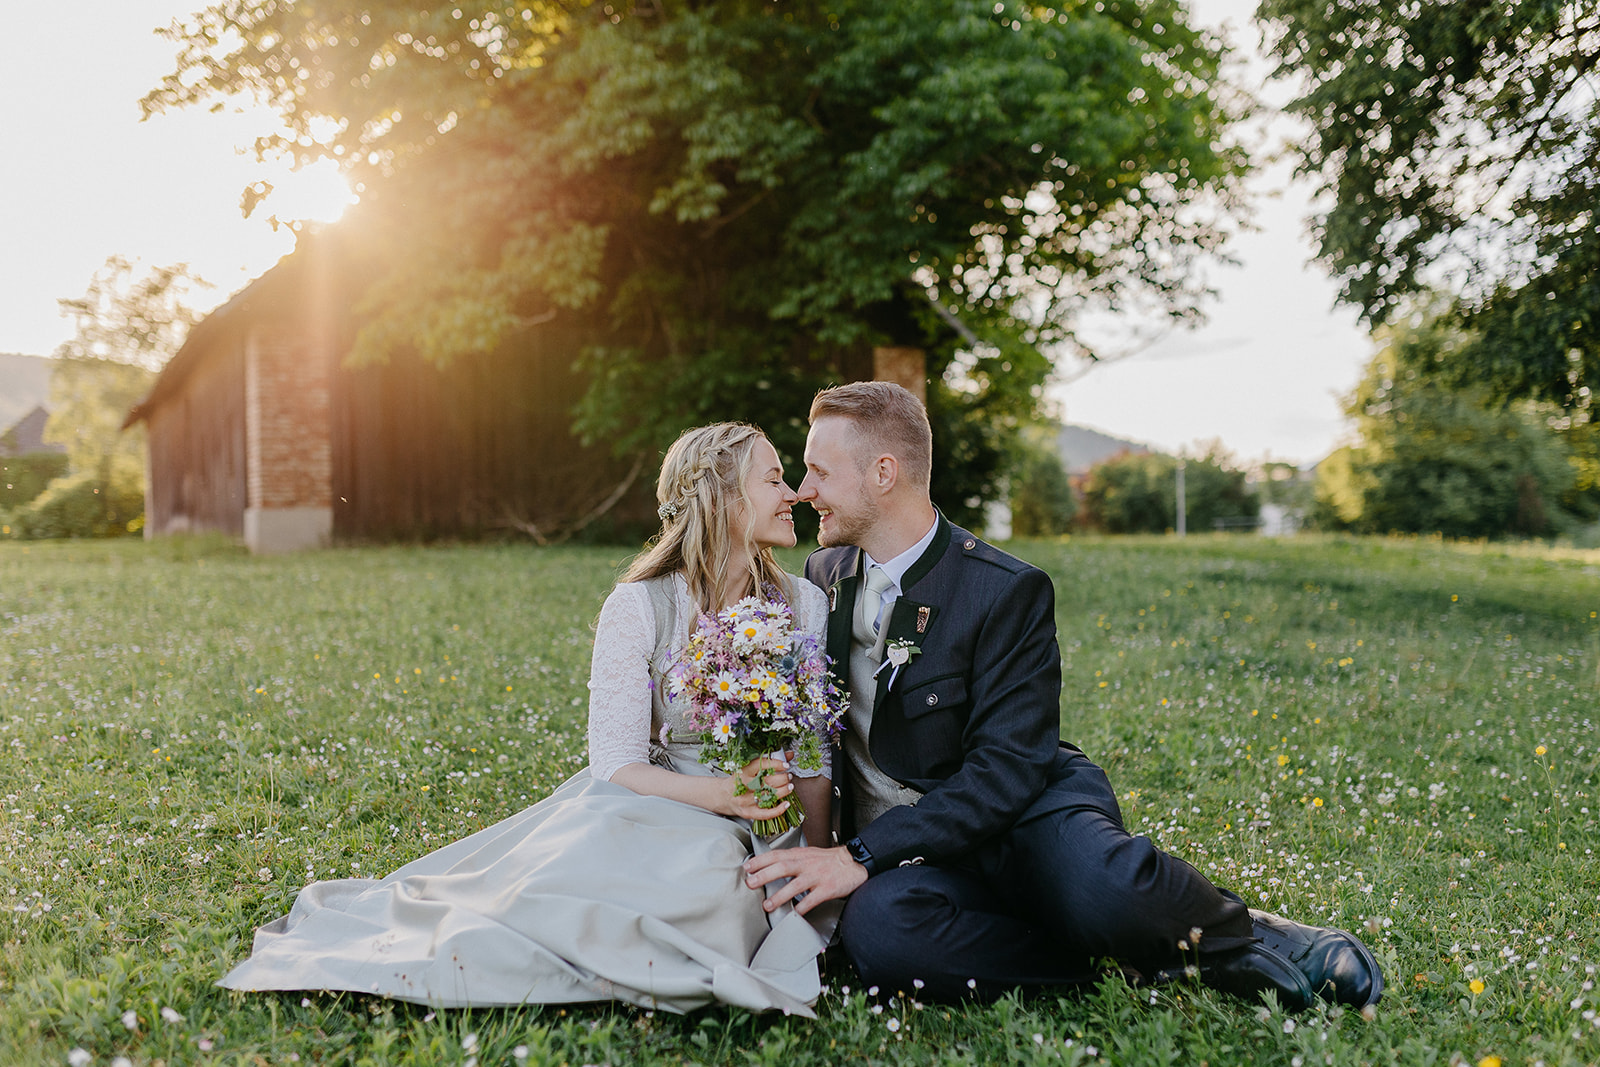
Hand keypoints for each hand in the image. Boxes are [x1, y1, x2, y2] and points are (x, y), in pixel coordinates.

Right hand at [725, 756, 791, 820]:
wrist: (723, 796)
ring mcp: (745, 800)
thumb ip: (770, 761)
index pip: (761, 765)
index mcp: (743, 772)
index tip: (786, 764)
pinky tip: (786, 804)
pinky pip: (765, 813)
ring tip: (790, 786)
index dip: (776, 764)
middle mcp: (743, 786)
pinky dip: (778, 810)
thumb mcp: (750, 768)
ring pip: (769, 796)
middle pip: (768, 781)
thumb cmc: (738, 781)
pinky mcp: (748, 812)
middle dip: (783, 778)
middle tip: (788, 776)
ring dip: (783, 791)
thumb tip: (789, 755)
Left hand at [743, 845, 867, 915]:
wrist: (854, 861)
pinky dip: (802, 907)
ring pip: (795, 885)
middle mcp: (807, 864)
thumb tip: (769, 866)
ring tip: (767, 905)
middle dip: (764, 875)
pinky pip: (812, 899)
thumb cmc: (828, 860)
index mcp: (800, 855)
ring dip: (780, 895)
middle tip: (750, 883)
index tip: (747, 867)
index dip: (761, 860)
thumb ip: (790, 859)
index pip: (776, 855)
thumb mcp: (807, 853)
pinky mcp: (827, 888)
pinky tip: (794, 913)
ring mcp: (817, 876)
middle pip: (782, 867)